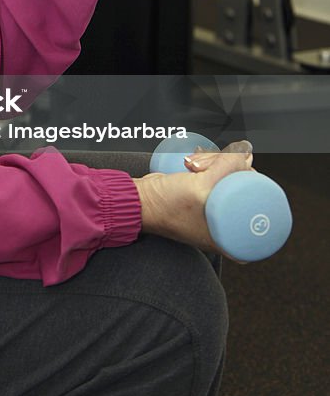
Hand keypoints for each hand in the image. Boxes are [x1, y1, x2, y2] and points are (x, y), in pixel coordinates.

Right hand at [134, 142, 254, 258]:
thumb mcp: (200, 187)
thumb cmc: (166, 207)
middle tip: (207, 166)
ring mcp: (210, 209)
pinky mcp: (200, 195)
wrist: (138, 201)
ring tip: (192, 164)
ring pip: (226, 177)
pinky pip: (212, 175)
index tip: (241, 173)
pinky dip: (204, 165)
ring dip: (211, 162)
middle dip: (226, 168)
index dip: (252, 187)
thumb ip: (226, 169)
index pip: (257, 211)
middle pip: (242, 188)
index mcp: (228, 240)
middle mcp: (222, 227)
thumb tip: (247, 155)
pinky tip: (191, 164)